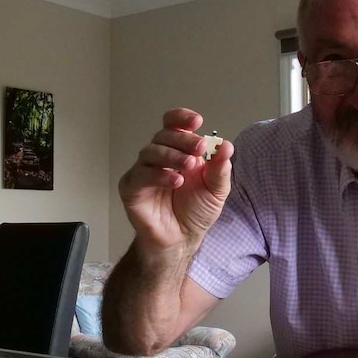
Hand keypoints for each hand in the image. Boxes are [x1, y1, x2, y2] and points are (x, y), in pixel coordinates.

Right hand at [118, 108, 233, 257]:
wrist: (182, 239)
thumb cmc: (195, 211)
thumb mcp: (216, 190)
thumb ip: (220, 169)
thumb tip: (226, 146)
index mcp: (179, 150)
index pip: (174, 124)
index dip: (182, 117)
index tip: (197, 121)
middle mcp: (159, 156)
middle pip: (164, 135)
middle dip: (183, 139)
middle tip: (199, 148)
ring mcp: (143, 170)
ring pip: (151, 151)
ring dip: (172, 156)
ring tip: (188, 167)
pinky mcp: (132, 188)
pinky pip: (141, 175)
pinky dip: (159, 175)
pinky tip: (176, 181)